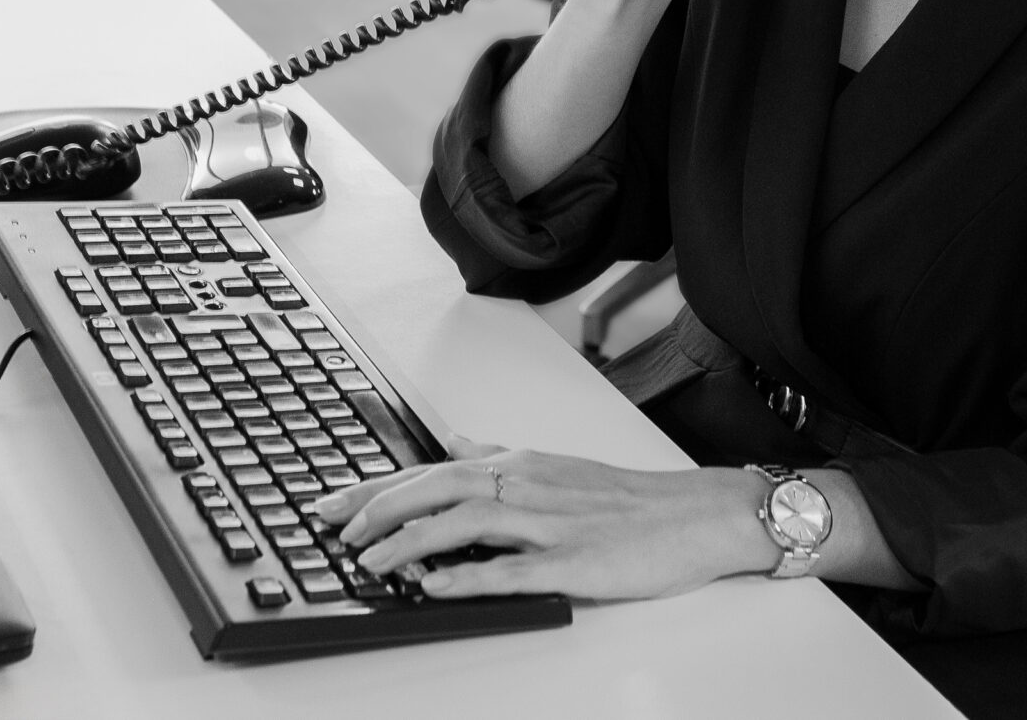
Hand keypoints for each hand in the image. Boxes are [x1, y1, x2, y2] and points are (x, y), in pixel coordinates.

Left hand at [314, 442, 775, 601]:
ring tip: (369, 561)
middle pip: (435, 487)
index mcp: (518, 463)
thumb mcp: (554, 465)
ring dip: (409, 541)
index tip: (330, 502)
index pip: (430, 469)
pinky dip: (469, 577)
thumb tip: (453, 440)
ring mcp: (549, 522)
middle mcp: (526, 484)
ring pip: (465, 522)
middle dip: (375, 507)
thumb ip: (498, 454)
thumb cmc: (627, 499)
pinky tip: (436, 587)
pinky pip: (513, 569)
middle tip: (331, 529)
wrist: (696, 515)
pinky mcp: (573, 561)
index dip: (374, 487)